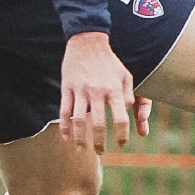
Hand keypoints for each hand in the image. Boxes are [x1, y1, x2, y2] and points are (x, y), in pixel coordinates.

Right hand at [57, 31, 138, 153]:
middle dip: (99, 142)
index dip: (122, 135)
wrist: (87, 41)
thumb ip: (128, 93)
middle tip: (100, 152)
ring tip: (82, 149)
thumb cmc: (109, 60)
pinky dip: (65, 127)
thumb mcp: (125, 74)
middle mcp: (97, 92)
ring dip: (80, 139)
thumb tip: (129, 110)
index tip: (121, 144)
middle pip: (98, 125)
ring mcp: (80, 90)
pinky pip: (64, 111)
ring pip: (79, 121)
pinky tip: (66, 138)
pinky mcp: (67, 88)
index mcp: (113, 89)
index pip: (120, 118)